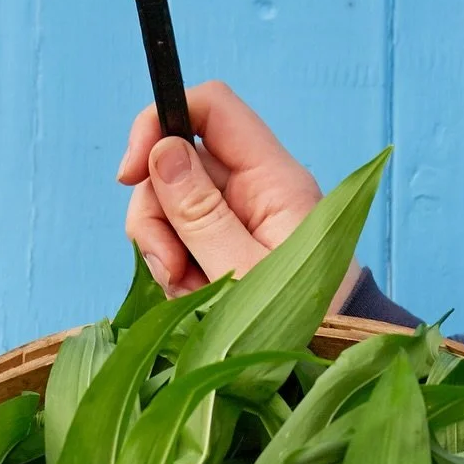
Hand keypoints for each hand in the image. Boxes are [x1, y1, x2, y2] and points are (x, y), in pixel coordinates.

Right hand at [117, 81, 357, 311]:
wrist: (332, 355)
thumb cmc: (309, 319)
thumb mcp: (246, 272)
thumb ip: (202, 214)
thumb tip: (164, 152)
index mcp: (271, 177)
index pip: (211, 108)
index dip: (160, 123)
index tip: (131, 173)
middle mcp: (252, 187)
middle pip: (174, 163)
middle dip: (156, 215)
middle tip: (170, 268)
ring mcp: (235, 215)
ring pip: (167, 205)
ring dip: (162, 250)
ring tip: (188, 291)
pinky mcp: (222, 242)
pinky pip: (177, 240)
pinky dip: (174, 270)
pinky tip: (193, 296)